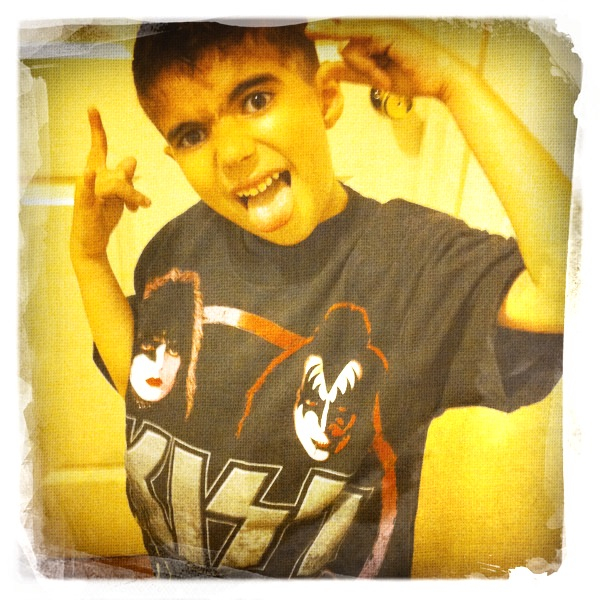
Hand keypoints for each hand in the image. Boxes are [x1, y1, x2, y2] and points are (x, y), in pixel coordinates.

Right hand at [70, 107, 150, 260]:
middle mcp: (91, 179)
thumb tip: (131, 160)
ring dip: (132, 195)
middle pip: (119, 170)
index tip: (92, 107)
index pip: (99, 148)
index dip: (97, 129)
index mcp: (98, 174)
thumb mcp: (121, 195)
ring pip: (116, 183)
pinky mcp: (84, 205)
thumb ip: (125, 177)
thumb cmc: (104, 216)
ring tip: (143, 208)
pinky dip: (87, 181)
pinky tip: (87, 172)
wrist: (92, 242)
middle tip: (144, 204)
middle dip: (133, 187)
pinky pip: (86, 190)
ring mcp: (86, 192)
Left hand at [305, 19, 465, 102]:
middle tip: (307, 31)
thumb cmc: (414, 77)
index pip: (345, 28)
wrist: (441, 80)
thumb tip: (332, 70)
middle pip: (343, 37)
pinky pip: (359, 51)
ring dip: (363, 70)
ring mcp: (382, 26)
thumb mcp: (378, 76)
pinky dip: (368, 68)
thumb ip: (355, 72)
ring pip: (349, 48)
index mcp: (376, 32)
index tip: (308, 28)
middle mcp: (378, 25)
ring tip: (382, 78)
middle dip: (330, 38)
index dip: (328, 27)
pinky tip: (382, 77)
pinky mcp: (385, 32)